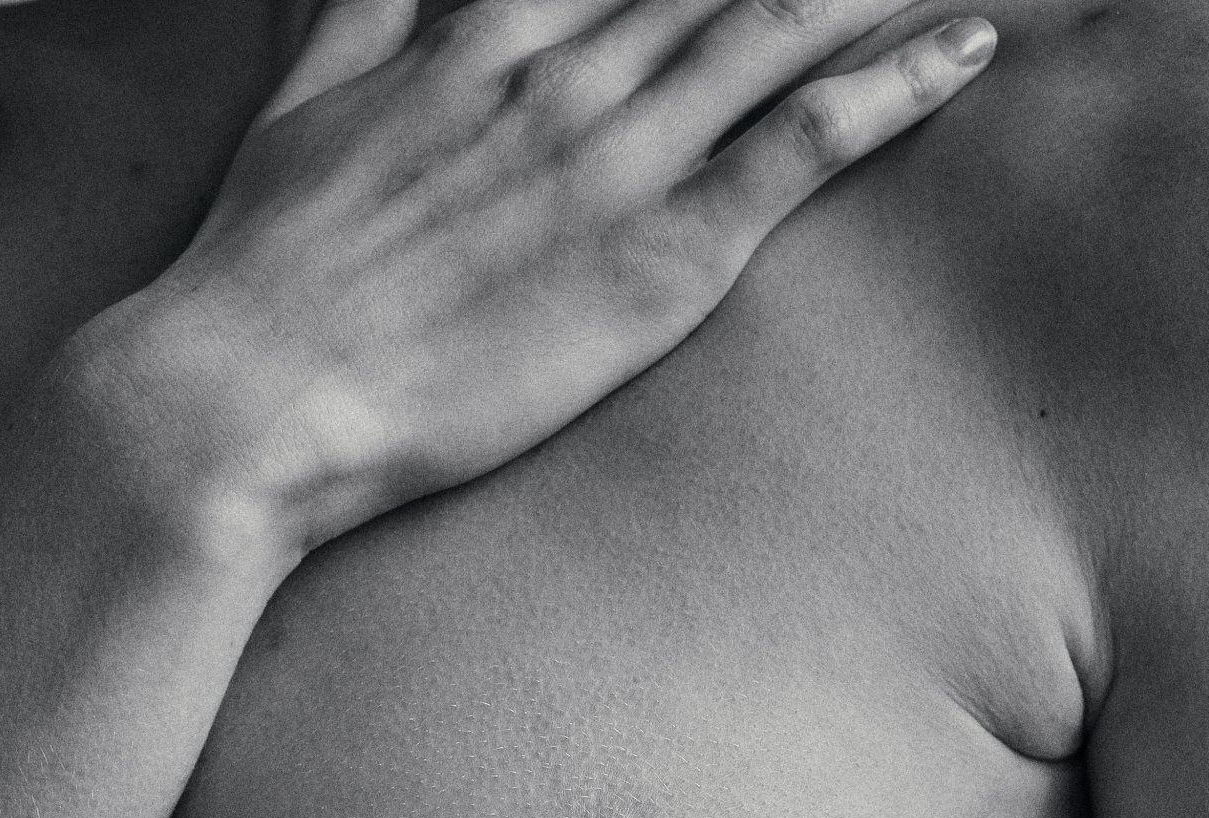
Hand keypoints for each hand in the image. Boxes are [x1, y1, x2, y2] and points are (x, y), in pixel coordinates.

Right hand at [95, 0, 995, 555]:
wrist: (248, 389)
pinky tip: (960, 48)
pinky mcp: (653, 253)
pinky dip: (889, 91)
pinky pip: (799, 149)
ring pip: (774, 27)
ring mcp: (613, 154)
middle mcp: (560, 68)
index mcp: (477, 32)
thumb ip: (357, 13)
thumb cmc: (266, 264)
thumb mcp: (304, 101)